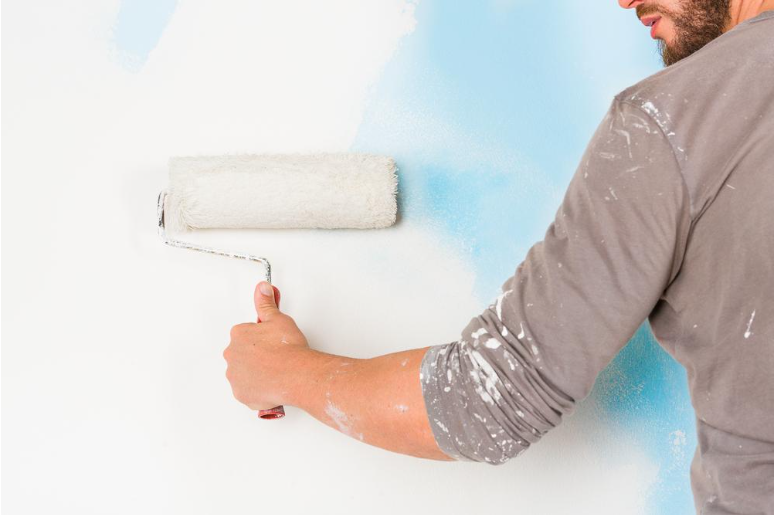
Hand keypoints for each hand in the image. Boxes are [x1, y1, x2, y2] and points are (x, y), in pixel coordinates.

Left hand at [224, 282, 309, 410]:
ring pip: (243, 373)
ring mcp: (235, 376)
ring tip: (275, 371)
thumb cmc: (288, 349)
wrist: (297, 374)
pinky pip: (247, 391)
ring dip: (255, 372)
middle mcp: (232, 355)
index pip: (246, 334)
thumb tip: (262, 288)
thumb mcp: (278, 319)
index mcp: (238, 335)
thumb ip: (266, 303)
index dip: (261, 338)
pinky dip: (257, 390)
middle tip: (275, 356)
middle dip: (256, 355)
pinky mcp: (242, 394)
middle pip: (242, 353)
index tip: (272, 341)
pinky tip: (271, 384)